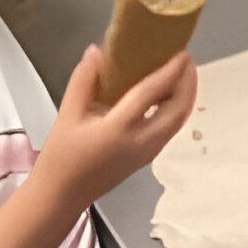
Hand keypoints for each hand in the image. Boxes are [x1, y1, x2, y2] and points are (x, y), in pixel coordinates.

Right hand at [39, 45, 197, 209]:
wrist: (61, 196)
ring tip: (182, 73)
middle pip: (178, 109)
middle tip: (185, 60)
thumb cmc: (60, 157)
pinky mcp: (148, 158)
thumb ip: (83, 82)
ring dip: (185, 96)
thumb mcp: (66, 115)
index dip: (169, 71)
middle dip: (187, 82)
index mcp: (118, 129)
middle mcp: (141, 142)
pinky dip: (177, 110)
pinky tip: (169, 96)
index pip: (152, 94)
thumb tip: (97, 51)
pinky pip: (171, 130)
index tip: (180, 52)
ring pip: (179, 121)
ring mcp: (148, 153)